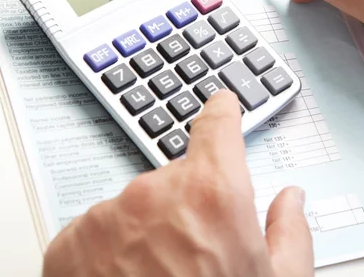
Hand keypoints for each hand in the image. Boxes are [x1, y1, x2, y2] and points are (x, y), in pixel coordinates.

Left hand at [42, 90, 312, 276]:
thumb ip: (290, 231)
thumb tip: (292, 200)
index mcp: (213, 194)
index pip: (218, 126)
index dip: (223, 112)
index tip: (222, 104)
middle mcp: (156, 194)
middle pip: (178, 176)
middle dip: (189, 203)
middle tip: (198, 250)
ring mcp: (108, 217)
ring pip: (137, 204)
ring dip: (149, 228)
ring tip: (161, 275)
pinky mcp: (71, 242)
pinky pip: (100, 228)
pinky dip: (112, 248)